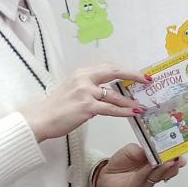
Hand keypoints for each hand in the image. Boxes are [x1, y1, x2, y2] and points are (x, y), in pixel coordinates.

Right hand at [22, 67, 146, 141]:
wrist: (40, 119)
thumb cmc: (55, 108)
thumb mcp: (71, 90)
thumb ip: (88, 87)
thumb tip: (107, 92)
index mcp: (81, 73)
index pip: (107, 67)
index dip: (124, 70)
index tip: (137, 73)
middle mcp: (84, 79)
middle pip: (114, 72)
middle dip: (133, 75)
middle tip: (147, 80)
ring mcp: (85, 92)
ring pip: (115, 95)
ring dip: (130, 101)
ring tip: (142, 105)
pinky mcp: (87, 106)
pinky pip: (111, 109)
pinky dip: (124, 111)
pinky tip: (133, 113)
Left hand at [95, 143, 184, 186]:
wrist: (106, 174)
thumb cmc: (121, 161)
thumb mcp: (132, 149)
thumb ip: (143, 150)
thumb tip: (153, 150)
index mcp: (156, 159)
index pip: (172, 158)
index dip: (178, 154)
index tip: (182, 149)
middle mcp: (156, 171)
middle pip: (171, 169)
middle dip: (176, 163)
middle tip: (179, 157)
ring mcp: (149, 179)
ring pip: (161, 175)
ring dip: (166, 168)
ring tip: (170, 161)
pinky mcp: (139, 184)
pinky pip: (147, 177)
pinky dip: (150, 171)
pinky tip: (154, 165)